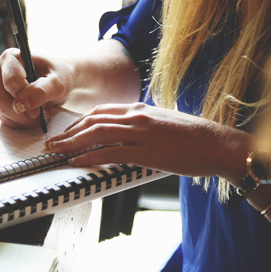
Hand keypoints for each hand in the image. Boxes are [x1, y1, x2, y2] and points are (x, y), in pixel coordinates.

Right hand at [0, 48, 72, 128]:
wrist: (55, 78)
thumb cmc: (57, 76)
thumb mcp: (57, 82)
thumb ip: (41, 91)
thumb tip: (21, 105)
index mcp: (11, 57)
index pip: (11, 83)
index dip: (25, 100)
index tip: (39, 111)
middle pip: (1, 101)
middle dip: (22, 114)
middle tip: (41, 115)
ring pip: (0, 111)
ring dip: (21, 119)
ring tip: (38, 113)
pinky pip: (1, 116)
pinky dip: (17, 121)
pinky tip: (30, 115)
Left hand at [43, 103, 249, 180]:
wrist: (218, 144)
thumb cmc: (195, 138)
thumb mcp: (164, 124)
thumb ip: (144, 126)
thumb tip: (129, 136)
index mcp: (141, 109)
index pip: (101, 111)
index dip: (79, 122)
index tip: (67, 132)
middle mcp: (137, 116)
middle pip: (93, 120)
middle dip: (68, 132)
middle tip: (52, 143)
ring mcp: (141, 133)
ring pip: (96, 134)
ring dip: (71, 143)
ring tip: (56, 152)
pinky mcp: (146, 151)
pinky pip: (110, 153)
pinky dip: (89, 157)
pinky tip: (76, 162)